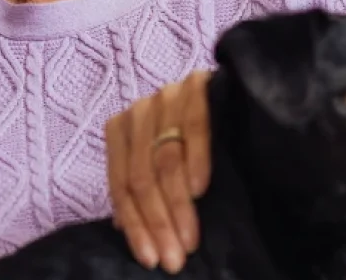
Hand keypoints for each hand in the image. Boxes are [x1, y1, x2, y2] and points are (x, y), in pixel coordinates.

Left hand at [105, 69, 211, 273]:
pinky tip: (200, 190)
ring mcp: (166, 96)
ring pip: (166, 159)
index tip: (150, 259)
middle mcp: (138, 112)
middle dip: (157, 223)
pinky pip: (194, 127)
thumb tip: (122, 228)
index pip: (122, 184)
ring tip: (189, 239)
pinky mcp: (197, 85)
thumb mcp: (158, 161)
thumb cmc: (188, 136)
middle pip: (142, 176)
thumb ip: (140, 187)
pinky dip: (195, 160)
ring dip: (177, 205)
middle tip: (174, 259)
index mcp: (120, 130)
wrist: (225, 92)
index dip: (135, 225)